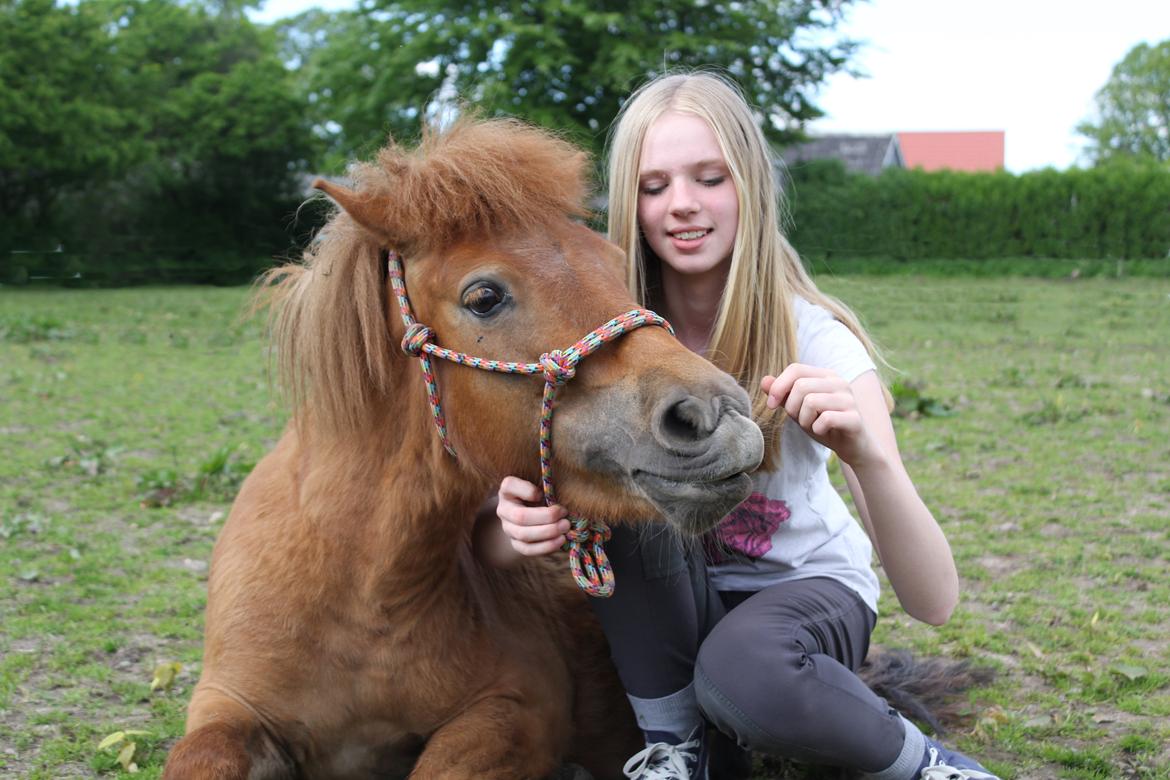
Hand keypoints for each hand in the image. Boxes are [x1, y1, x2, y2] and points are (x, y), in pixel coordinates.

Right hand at [497, 476, 569, 556]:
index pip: (509, 485)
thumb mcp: (543, 483)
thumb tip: (556, 491)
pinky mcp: (516, 543)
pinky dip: (545, 546)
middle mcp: (503, 509)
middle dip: (546, 517)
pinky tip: (561, 540)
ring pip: (523, 535)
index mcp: (508, 489)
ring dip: (547, 532)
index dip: (527, 490)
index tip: (542, 493)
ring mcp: (508, 528)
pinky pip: (527, 549)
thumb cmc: (543, 492)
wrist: (539, 511)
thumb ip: (547, 483)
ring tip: (565, 528)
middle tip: (565, 515)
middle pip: (520, 516)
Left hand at [760, 364, 880, 466]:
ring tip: (812, 425)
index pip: (795, 369)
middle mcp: (839, 382)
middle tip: (800, 420)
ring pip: (811, 402)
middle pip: (800, 386)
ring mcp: (849, 399)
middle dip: (792, 408)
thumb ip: (782, 395)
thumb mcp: (799, 409)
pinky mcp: (854, 418)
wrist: (853, 446)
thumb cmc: (823, 424)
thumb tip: (764, 381)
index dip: (778, 386)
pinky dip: (817, 429)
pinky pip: (826, 419)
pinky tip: (823, 431)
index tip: (771, 405)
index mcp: (825, 376)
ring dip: (804, 420)